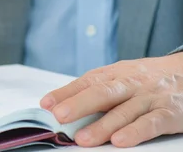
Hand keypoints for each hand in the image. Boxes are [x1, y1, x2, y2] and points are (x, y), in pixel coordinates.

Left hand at [40, 54, 182, 147]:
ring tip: (83, 139)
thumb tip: (62, 103)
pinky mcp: (169, 112)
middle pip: (102, 92)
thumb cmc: (148, 79)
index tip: (46, 104)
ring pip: (124, 111)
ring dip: (102, 126)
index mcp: (115, 73)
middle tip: (59, 116)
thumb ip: (97, 88)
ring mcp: (150, 97)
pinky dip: (135, 132)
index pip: (86, 82)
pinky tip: (120, 141)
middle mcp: (130, 83)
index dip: (65, 92)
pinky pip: (151, 123)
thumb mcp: (122, 76)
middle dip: (78, 104)